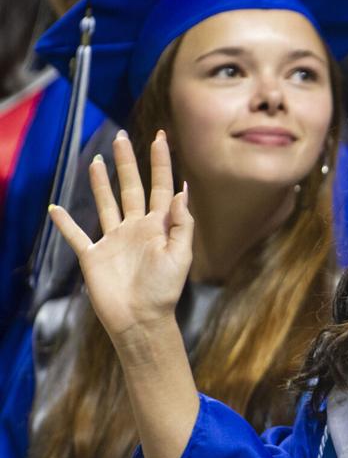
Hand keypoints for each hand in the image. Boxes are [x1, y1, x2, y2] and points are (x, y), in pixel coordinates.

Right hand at [48, 130, 193, 343]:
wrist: (141, 320)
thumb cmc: (165, 291)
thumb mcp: (180, 255)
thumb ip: (181, 223)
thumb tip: (181, 189)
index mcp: (159, 226)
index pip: (160, 186)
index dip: (161, 162)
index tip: (160, 137)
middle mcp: (135, 227)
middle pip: (130, 187)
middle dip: (127, 162)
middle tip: (122, 137)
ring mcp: (113, 240)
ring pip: (106, 203)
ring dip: (99, 182)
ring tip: (96, 159)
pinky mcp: (94, 256)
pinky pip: (76, 236)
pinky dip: (64, 223)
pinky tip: (55, 208)